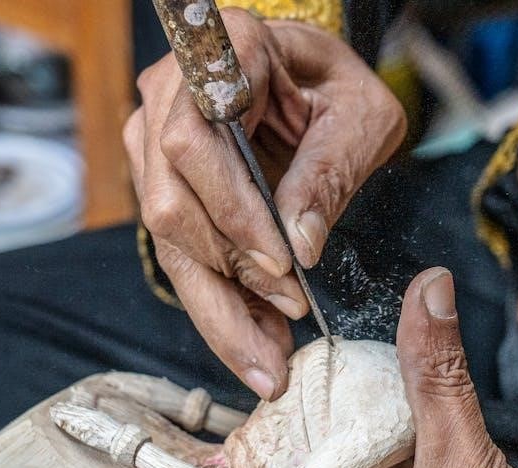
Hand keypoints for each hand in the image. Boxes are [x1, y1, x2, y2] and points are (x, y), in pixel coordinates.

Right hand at [126, 9, 405, 400]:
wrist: (311, 85)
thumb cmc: (339, 90)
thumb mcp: (359, 120)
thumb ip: (327, 173)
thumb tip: (300, 246)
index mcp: (219, 58)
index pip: (195, 144)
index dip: (230, 211)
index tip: (281, 266)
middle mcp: (171, 102)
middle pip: (172, 208)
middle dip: (227, 285)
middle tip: (274, 351)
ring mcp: (157, 147)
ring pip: (171, 244)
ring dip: (221, 308)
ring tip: (267, 358)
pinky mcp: (167, 189)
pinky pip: (183, 255)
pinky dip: (220, 303)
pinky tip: (254, 339)